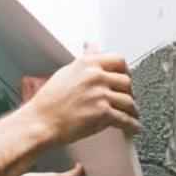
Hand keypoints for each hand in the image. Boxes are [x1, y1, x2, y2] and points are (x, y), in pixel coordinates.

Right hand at [24, 43, 139, 145]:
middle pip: (127, 82)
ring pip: (128, 101)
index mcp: (87, 64)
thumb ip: (84, 60)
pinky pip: (125, 119)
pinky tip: (133, 128)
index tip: (127, 76)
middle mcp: (96, 76)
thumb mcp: (66, 72)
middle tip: (128, 98)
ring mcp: (101, 95)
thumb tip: (91, 47)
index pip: (118, 59)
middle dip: (129, 92)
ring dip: (133, 110)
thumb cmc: (49, 101)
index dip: (126, 70)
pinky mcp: (103, 113)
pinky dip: (132, 125)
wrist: (41, 122)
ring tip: (132, 115)